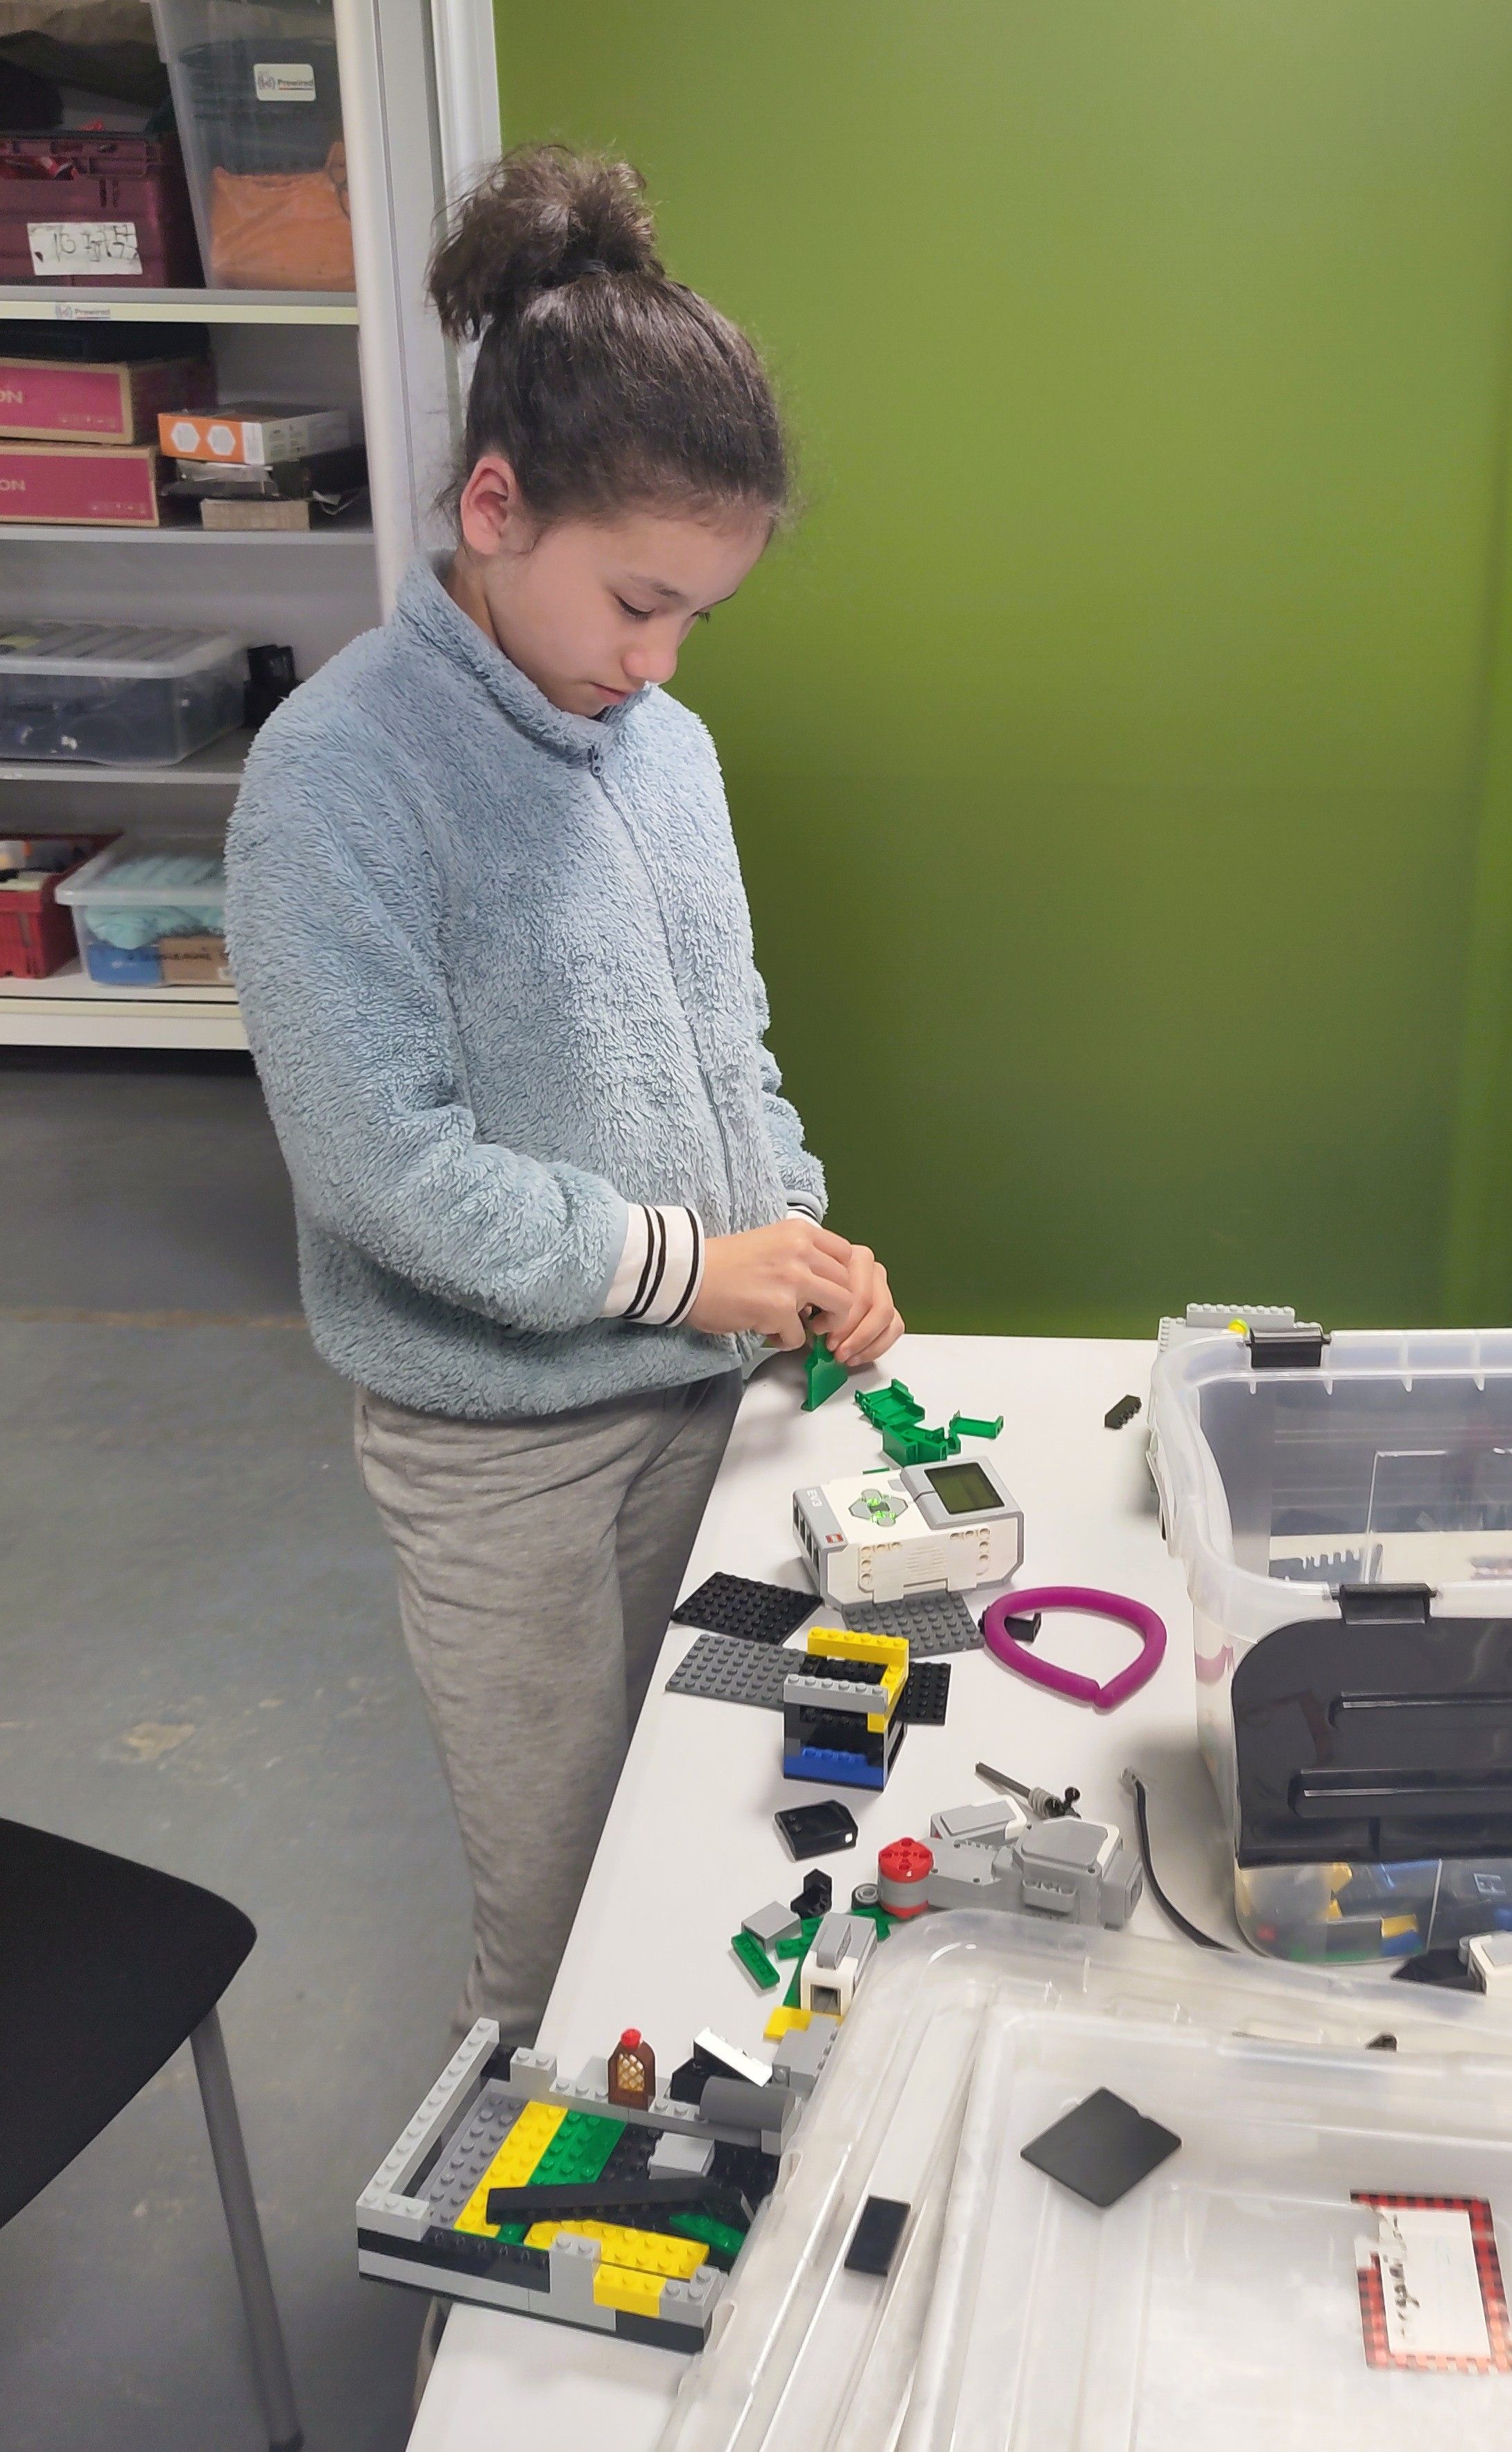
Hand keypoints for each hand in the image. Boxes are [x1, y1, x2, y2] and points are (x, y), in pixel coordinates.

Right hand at [687, 1217, 854, 1347]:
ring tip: (799, 1326)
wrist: (686, 1274)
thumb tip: (823, 1287)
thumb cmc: (723, 1262)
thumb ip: (801, 1257)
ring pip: (840, 1308)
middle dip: (836, 1307)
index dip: (842, 1279)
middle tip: (815, 1317)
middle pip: (849, 1284)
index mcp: (800, 1232)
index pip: (848, 1255)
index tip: (826, 1293)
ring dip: (823, 1325)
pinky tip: (766, 1331)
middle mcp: (802, 1252)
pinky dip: (786, 1341)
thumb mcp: (770, 1243)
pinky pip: (801, 1336)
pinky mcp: (780, 1309)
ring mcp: (794, 1280)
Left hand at [809, 1242, 903, 1367]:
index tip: (819, 1331)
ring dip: (864, 1342)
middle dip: (854, 1333)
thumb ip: (806, 1303)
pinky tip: (856, 1356)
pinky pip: (895, 1327)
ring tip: (843, 1355)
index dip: (839, 1318)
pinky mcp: (891, 1307)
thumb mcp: (799, 1290)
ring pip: (886, 1316)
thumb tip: (813, 1324)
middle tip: (833, 1348)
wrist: (807, 1286)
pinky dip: (875, 1347)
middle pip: (874, 1305)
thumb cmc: (803, 1288)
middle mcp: (871, 1268)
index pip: (856, 1293)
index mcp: (851, 1257)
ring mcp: (883, 1287)